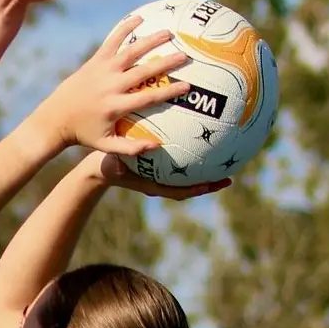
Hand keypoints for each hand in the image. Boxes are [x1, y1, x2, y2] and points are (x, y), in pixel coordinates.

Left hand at [32, 19, 191, 154]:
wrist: (55, 118)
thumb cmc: (84, 134)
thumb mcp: (105, 145)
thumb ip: (131, 147)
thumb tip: (157, 146)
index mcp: (115, 107)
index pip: (147, 98)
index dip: (168, 92)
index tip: (187, 86)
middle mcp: (110, 87)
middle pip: (143, 72)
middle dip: (165, 63)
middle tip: (185, 55)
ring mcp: (102, 72)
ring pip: (129, 53)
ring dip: (150, 41)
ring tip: (169, 32)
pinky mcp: (94, 62)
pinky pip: (111, 42)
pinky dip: (124, 29)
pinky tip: (139, 18)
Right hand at [90, 151, 229, 200]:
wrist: (100, 167)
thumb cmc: (105, 165)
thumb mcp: (109, 163)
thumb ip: (116, 164)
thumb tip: (126, 157)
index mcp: (152, 185)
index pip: (177, 191)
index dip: (194, 190)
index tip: (210, 186)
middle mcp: (162, 182)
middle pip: (190, 186)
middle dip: (209, 184)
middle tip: (228, 178)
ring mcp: (163, 175)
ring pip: (189, 175)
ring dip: (207, 170)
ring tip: (226, 159)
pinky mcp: (161, 166)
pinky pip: (181, 161)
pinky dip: (193, 153)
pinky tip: (202, 135)